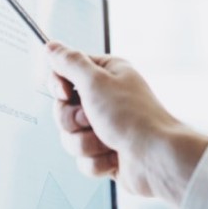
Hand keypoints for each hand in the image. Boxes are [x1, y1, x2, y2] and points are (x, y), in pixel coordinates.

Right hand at [45, 41, 207, 202]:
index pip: (65, 74)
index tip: (65, 93)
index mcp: (107, 75)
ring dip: (85, 144)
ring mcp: (107, 129)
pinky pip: (83, 160)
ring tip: (107, 142)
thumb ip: (69, 62)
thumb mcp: (95, 81)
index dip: (59, 86)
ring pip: (70, 138)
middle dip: (72, 121)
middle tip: (91, 120)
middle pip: (62, 110)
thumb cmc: (131, 117)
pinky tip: (114, 158)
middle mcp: (106, 99)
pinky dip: (97, 162)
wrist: (156, 158)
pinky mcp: (108, 154)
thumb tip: (50, 46)